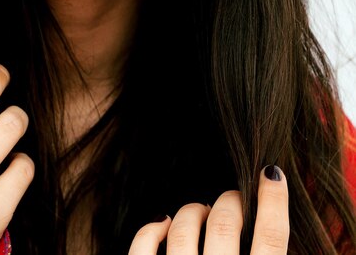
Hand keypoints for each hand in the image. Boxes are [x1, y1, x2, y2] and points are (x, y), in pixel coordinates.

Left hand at [128, 165, 288, 253]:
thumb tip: (267, 224)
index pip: (272, 238)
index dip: (274, 200)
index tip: (271, 173)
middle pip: (226, 224)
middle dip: (231, 202)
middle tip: (233, 199)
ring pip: (185, 229)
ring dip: (194, 212)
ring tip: (202, 212)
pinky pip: (144, 247)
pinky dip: (152, 229)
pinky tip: (163, 223)